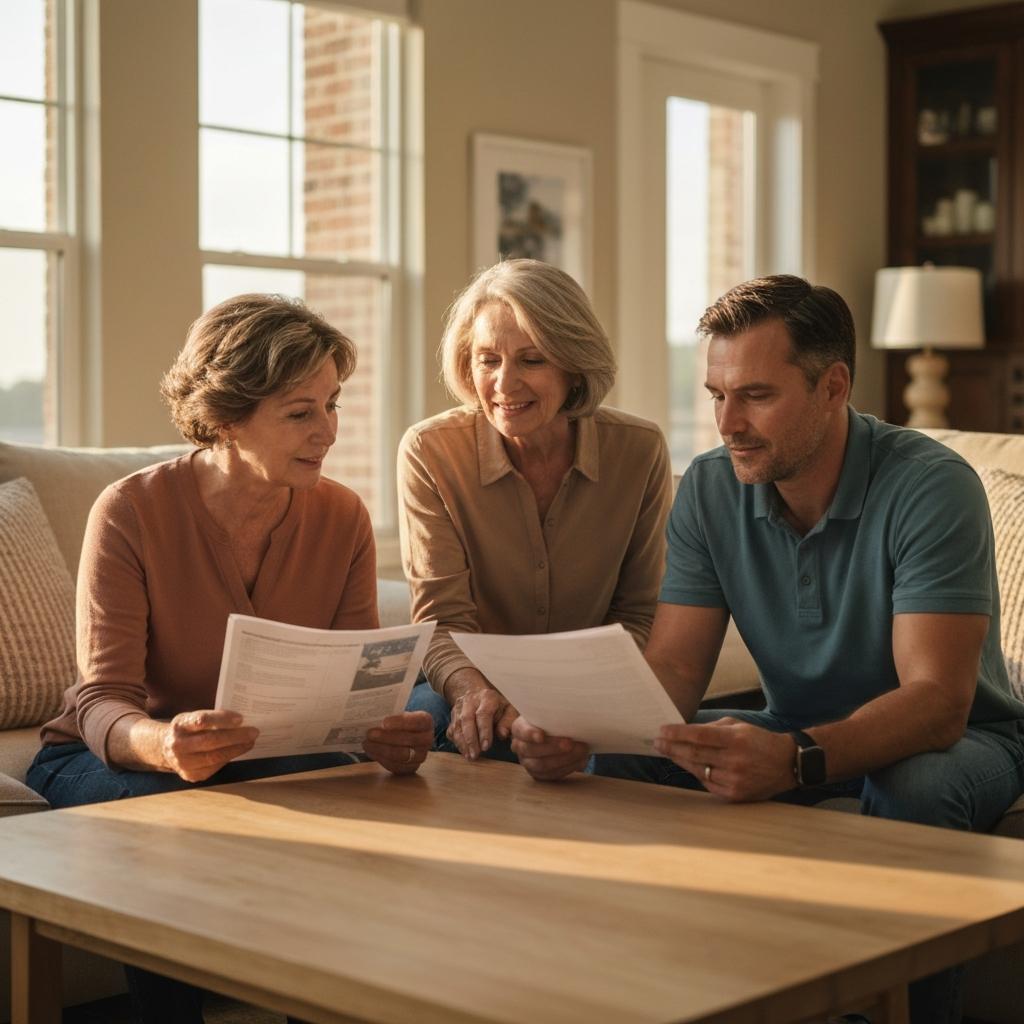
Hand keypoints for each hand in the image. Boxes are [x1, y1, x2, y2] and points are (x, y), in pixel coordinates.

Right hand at [161, 709, 258, 782]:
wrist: (165, 748)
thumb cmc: (187, 729)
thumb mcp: (192, 717)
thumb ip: (211, 718)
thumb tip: (240, 720)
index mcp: (180, 725)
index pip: (202, 720)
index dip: (222, 719)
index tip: (241, 718)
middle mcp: (178, 744)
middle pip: (210, 740)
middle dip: (235, 736)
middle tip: (254, 731)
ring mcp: (183, 762)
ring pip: (214, 756)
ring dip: (236, 749)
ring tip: (250, 741)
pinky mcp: (190, 775)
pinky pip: (214, 767)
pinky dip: (229, 758)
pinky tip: (239, 750)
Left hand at [364, 711, 432, 775]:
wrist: (406, 734)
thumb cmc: (399, 721)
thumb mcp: (398, 713)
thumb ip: (390, 713)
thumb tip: (373, 716)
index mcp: (426, 722)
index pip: (417, 722)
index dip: (401, 722)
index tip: (384, 722)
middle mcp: (427, 740)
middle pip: (409, 740)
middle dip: (387, 737)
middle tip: (370, 734)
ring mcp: (421, 755)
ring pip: (402, 755)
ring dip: (381, 749)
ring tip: (367, 743)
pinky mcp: (411, 767)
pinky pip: (397, 766)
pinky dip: (382, 759)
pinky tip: (371, 751)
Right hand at [446, 687, 517, 760]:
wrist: (480, 695)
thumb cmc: (497, 706)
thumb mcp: (508, 710)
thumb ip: (508, 722)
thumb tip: (503, 734)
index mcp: (487, 697)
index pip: (483, 714)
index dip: (484, 731)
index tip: (486, 747)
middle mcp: (470, 700)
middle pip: (467, 719)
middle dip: (471, 739)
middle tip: (475, 755)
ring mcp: (459, 707)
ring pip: (457, 725)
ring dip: (462, 743)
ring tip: (469, 756)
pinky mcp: (453, 715)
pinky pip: (452, 729)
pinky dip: (457, 742)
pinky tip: (464, 751)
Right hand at [509, 716, 588, 780]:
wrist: (555, 732)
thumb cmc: (551, 719)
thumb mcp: (549, 713)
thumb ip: (553, 714)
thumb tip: (571, 716)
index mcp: (519, 728)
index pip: (521, 731)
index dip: (530, 734)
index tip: (541, 736)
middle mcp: (520, 746)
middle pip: (532, 750)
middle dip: (553, 747)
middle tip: (570, 743)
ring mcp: (528, 762)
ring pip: (542, 765)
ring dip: (564, 759)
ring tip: (581, 751)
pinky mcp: (539, 774)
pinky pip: (552, 774)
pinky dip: (568, 768)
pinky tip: (580, 760)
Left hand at [653, 718, 796, 800]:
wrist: (787, 764)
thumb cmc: (759, 740)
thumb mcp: (739, 725)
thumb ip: (713, 728)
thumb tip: (685, 730)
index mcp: (735, 739)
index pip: (698, 736)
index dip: (677, 733)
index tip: (661, 730)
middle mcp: (734, 761)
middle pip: (694, 754)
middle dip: (671, 747)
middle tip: (656, 742)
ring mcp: (734, 780)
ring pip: (698, 770)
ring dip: (679, 761)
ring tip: (667, 752)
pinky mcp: (734, 795)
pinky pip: (708, 783)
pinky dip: (696, 773)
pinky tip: (687, 765)